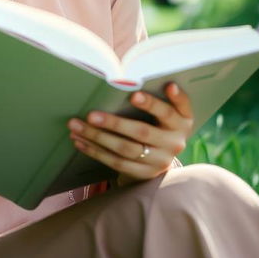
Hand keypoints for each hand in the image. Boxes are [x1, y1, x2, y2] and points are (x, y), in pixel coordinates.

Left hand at [67, 82, 193, 184]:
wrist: (164, 155)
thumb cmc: (160, 121)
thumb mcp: (166, 110)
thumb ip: (154, 98)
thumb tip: (121, 83)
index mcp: (182, 121)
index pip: (169, 111)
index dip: (153, 104)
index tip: (134, 94)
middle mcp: (175, 142)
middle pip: (141, 131)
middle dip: (114, 123)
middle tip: (90, 115)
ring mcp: (161, 160)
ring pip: (126, 149)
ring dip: (98, 137)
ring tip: (76, 126)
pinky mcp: (146, 173)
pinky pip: (118, 163)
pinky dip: (96, 151)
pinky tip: (80, 141)